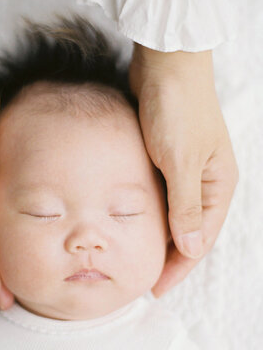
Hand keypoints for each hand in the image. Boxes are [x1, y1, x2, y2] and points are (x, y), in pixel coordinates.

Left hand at [129, 44, 237, 295]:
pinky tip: (129, 224)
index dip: (178, 266)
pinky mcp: (167, 157)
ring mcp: (186, 169)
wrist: (166, 62)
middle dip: (168, 257)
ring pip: (173, 214)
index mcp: (218, 186)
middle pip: (187, 231)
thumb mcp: (181, 160)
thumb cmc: (177, 108)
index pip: (199, 239)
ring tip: (134, 258)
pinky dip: (148, 213)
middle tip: (141, 279)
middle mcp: (206, 181)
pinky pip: (160, 195)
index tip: (154, 287)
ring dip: (157, 236)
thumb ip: (184, 205)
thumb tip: (190, 248)